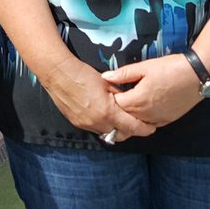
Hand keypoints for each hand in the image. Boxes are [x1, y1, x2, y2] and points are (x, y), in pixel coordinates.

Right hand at [40, 59, 155, 141]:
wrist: (58, 74)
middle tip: (135, 122)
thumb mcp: (107, 83)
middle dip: (129, 130)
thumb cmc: (83, 74)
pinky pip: (94, 128)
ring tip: (117, 117)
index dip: (144, 129)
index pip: (132, 127)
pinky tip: (100, 113)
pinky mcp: (77, 123)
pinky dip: (101, 124)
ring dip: (114, 127)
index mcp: (108, 112)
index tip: (151, 127)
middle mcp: (97, 123)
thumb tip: (127, 101)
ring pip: (106, 132)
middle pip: (120, 134)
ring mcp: (86, 125)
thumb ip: (119, 95)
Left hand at [102, 54, 201, 127]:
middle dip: (119, 107)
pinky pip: (150, 124)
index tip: (110, 89)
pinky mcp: (167, 121)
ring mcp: (157, 120)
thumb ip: (123, 74)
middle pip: (124, 116)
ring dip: (131, 114)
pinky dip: (144, 118)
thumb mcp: (144, 67)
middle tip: (119, 94)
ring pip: (137, 122)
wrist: (197, 76)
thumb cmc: (170, 68)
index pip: (115, 105)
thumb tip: (105, 77)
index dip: (111, 96)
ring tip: (131, 100)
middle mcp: (146, 114)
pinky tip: (144, 107)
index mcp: (137, 100)